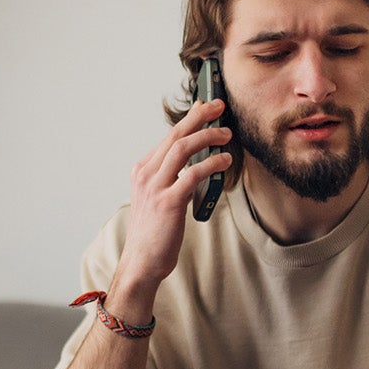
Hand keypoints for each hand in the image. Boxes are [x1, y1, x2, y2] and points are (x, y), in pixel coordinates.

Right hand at [110, 100, 232, 313]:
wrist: (141, 262)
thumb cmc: (153, 233)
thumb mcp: (156, 199)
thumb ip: (170, 179)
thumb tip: (194, 162)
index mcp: (142, 171)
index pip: (168, 137)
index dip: (189, 120)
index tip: (206, 107)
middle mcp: (146, 175)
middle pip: (175, 135)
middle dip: (199, 117)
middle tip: (219, 106)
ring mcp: (155, 188)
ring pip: (182, 149)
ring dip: (207, 136)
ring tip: (226, 134)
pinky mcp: (168, 202)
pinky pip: (193, 174)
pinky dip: (211, 164)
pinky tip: (225, 161)